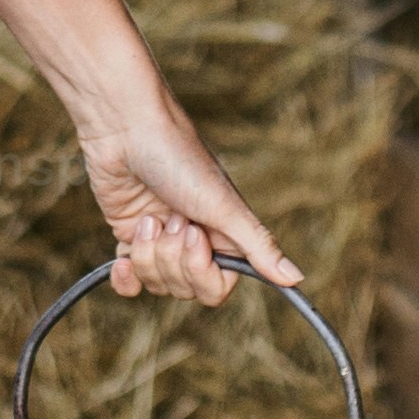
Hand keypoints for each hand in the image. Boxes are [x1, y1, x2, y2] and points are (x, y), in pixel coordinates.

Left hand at [75, 100, 296, 306]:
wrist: (126, 129)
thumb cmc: (179, 158)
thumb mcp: (224, 205)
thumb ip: (258, 246)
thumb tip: (297, 278)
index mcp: (221, 235)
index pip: (216, 288)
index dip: (201, 271)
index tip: (193, 233)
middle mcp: (193, 242)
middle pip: (184, 289)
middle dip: (172, 258)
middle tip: (170, 216)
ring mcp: (159, 241)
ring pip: (155, 284)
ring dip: (147, 253)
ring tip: (149, 217)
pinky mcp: (129, 236)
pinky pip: (128, 282)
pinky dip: (125, 277)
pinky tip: (121, 261)